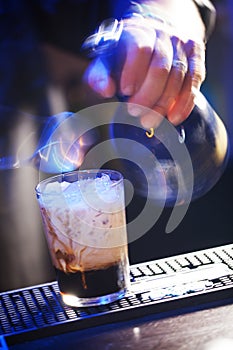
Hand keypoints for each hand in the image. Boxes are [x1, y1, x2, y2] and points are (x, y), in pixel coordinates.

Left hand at [85, 15, 205, 127]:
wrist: (156, 37)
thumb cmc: (126, 56)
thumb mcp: (107, 61)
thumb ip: (99, 75)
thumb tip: (106, 90)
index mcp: (139, 32)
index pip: (140, 48)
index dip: (133, 72)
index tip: (125, 92)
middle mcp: (164, 36)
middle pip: (161, 67)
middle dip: (148, 96)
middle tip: (135, 113)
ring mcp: (183, 46)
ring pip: (179, 77)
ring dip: (163, 104)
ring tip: (148, 121)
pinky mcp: (196, 58)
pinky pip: (194, 82)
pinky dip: (185, 103)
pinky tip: (173, 118)